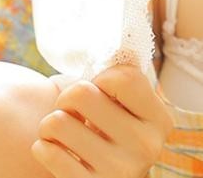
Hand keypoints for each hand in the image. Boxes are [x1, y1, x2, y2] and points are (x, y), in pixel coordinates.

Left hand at [31, 63, 174, 177]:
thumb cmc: (105, 132)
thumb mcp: (124, 109)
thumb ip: (121, 82)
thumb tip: (110, 37)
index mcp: (159, 121)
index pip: (123, 76)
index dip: (99, 79)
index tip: (97, 92)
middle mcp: (147, 147)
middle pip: (82, 93)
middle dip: (66, 99)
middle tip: (71, 112)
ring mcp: (120, 171)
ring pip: (57, 121)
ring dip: (49, 125)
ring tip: (62, 134)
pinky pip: (46, 151)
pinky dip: (42, 148)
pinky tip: (56, 153)